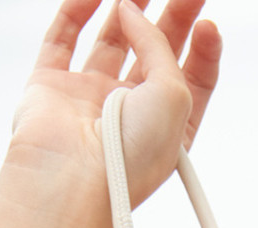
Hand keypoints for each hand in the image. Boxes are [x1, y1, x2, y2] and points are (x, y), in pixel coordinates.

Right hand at [0, 0, 221, 227]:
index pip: (191, 80)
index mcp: (168, 129)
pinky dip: (74, 11)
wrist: (73, 181)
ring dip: (126, 8)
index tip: (207, 21)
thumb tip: (131, 9)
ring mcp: (89, 99)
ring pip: (111, 40)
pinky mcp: (50, 89)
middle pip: (156, 53)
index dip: (203, 49)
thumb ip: (160, 45)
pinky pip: (62, 40)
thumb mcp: (173, 94)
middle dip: (171, 16)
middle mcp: (130, 114)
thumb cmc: (130, 154)